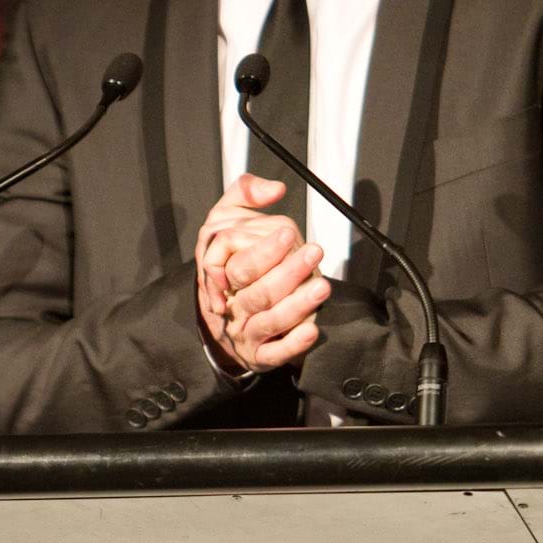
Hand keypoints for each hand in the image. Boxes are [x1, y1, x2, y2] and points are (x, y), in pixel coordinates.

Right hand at [195, 174, 330, 373]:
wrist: (222, 319)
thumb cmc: (231, 263)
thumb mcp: (226, 220)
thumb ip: (245, 194)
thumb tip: (274, 188)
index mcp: (222, 273)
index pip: (235, 266)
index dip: (260, 251)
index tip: (287, 234)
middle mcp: (233, 303)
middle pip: (257, 292)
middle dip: (287, 273)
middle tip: (313, 254)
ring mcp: (246, 331)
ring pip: (269, 321)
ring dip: (297, 305)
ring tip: (321, 287)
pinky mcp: (260, 355)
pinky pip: (275, 353)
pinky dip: (293, 343)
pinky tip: (312, 330)